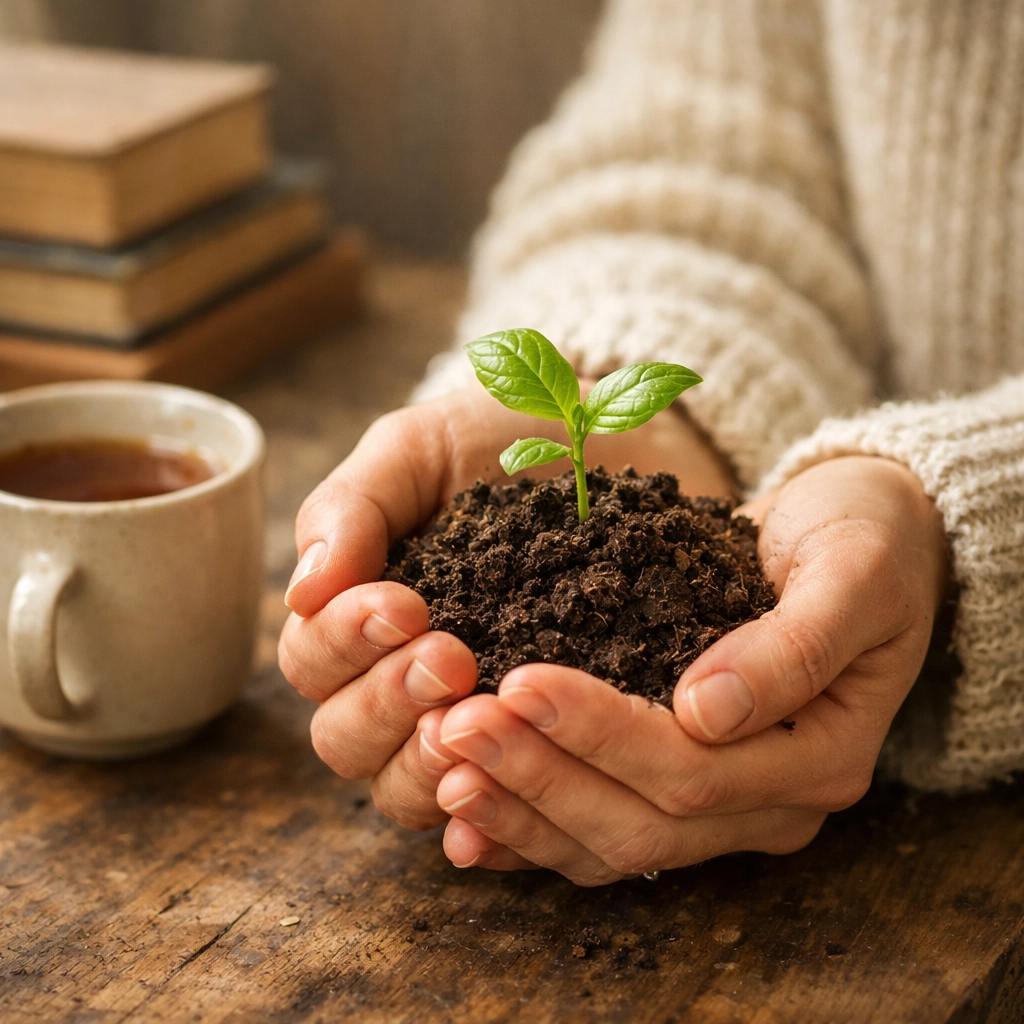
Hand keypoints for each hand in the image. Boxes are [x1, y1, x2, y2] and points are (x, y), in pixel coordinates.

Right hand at [278, 381, 733, 828]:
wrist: (613, 450)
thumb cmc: (504, 440)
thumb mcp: (422, 448)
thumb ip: (353, 506)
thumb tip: (301, 588)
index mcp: (360, 617)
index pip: (312, 660)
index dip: (343, 644)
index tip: (404, 605)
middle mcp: (399, 684)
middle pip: (346, 739)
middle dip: (387, 703)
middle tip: (451, 656)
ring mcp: (464, 724)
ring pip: (403, 788)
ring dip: (427, 764)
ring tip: (477, 717)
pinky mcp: (531, 751)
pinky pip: (490, 812)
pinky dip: (484, 820)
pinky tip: (498, 807)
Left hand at [434, 456, 948, 882]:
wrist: (866, 543)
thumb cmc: (867, 544)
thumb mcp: (852, 572)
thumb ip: (793, 647)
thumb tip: (705, 713)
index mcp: (818, 756)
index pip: (692, 769)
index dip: (601, 733)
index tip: (519, 681)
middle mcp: (770, 800)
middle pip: (640, 820)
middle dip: (540, 775)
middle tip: (453, 725)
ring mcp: (726, 804)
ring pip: (612, 841)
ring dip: (521, 807)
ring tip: (442, 762)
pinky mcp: (682, 786)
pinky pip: (600, 828)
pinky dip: (531, 826)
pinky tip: (465, 813)